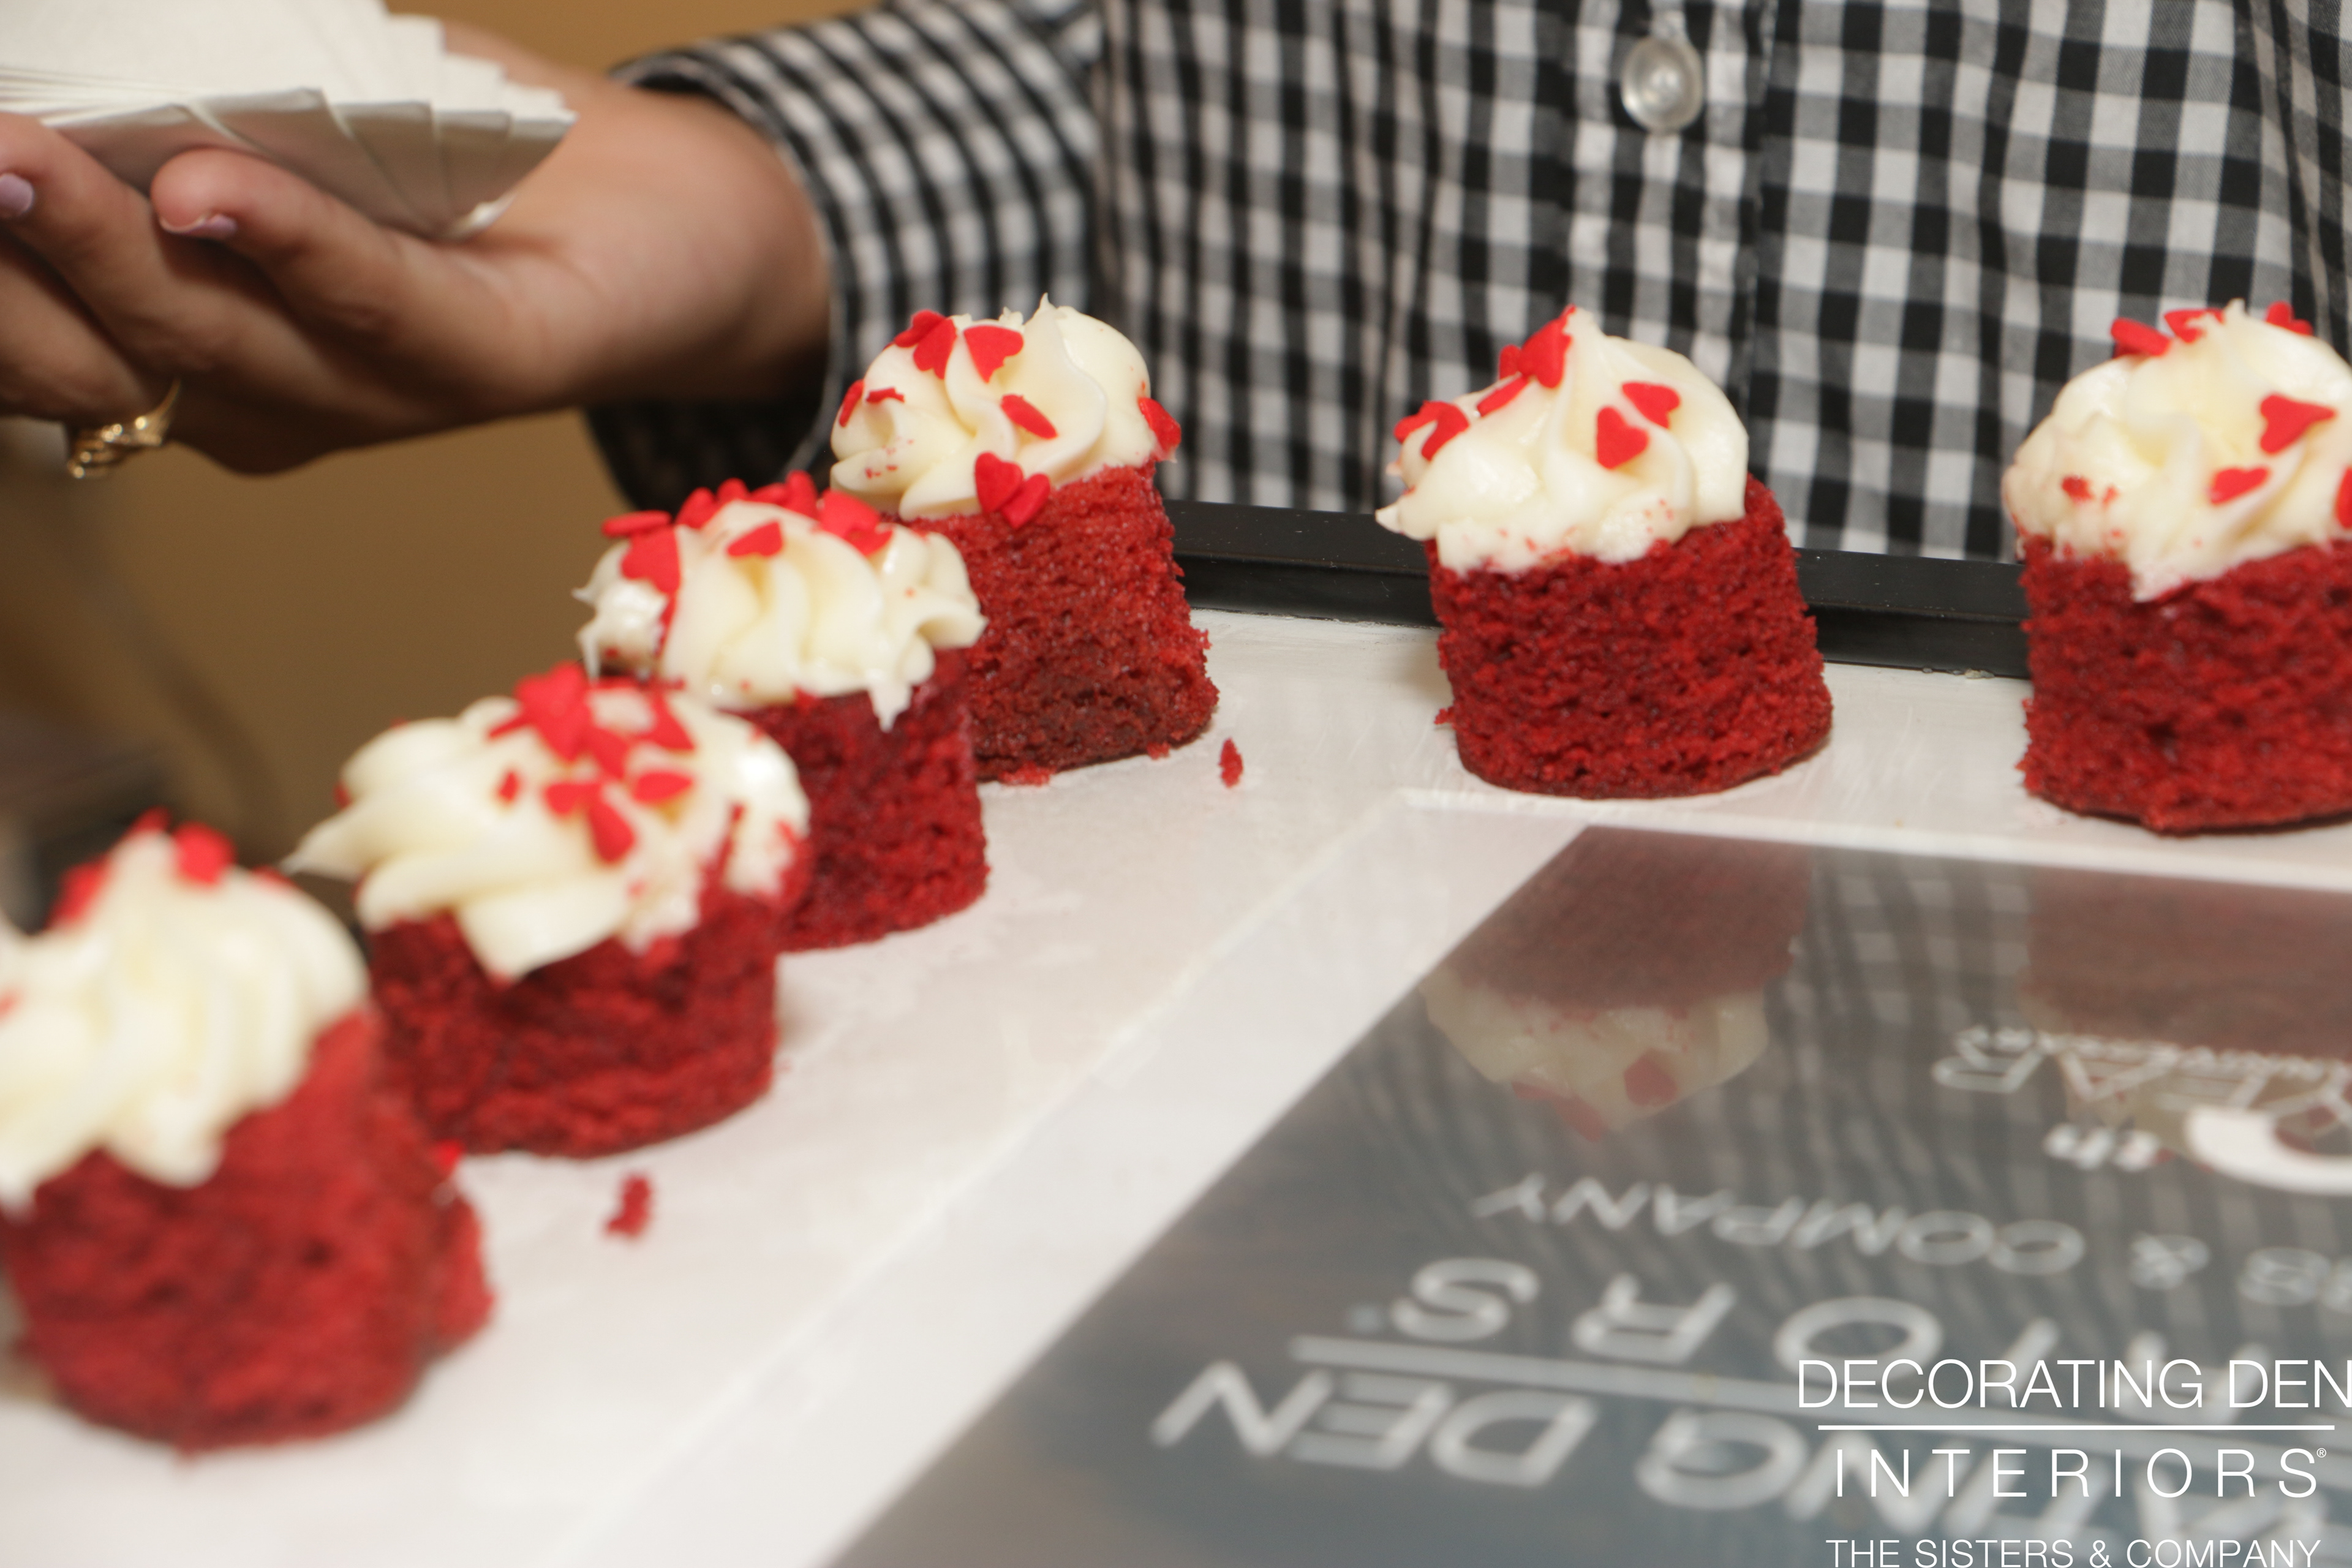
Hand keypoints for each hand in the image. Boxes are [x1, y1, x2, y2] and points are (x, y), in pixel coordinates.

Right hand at [0, 26, 830, 472]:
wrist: (670, 210)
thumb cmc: (456, 154)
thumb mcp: (276, 107)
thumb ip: (164, 88)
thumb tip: (50, 39)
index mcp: (190, 345)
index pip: (27, 334)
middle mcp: (262, 397)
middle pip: (83, 355)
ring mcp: (373, 394)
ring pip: (204, 339)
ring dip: (95, 241)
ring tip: (7, 151)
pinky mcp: (489, 367)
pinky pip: (370, 310)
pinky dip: (287, 244)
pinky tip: (209, 187)